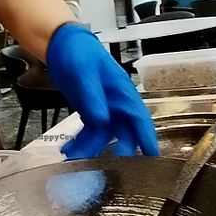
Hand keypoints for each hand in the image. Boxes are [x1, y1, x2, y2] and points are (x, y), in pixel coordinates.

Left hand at [46, 23, 158, 159]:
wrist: (62, 44)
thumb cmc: (79, 52)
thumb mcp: (85, 72)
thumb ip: (93, 97)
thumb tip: (101, 121)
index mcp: (123, 93)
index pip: (140, 120)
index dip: (148, 140)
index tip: (153, 159)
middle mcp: (117, 104)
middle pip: (124, 134)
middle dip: (117, 153)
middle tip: (106, 171)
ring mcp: (104, 109)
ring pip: (104, 136)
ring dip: (91, 150)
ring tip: (73, 160)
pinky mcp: (90, 112)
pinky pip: (89, 132)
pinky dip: (81, 143)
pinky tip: (69, 151)